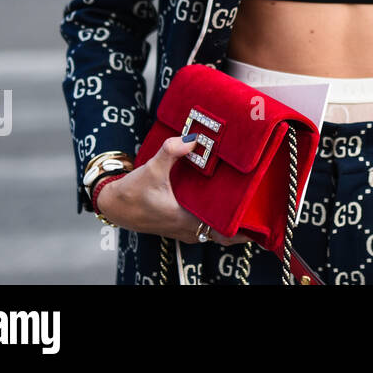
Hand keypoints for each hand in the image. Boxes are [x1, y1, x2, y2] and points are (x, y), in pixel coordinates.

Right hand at [95, 135, 253, 245]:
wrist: (112, 204)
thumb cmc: (131, 192)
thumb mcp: (151, 169)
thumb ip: (171, 152)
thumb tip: (192, 138)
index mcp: (185, 220)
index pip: (222, 233)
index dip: (243, 230)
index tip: (259, 220)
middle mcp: (187, 228)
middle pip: (223, 234)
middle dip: (242, 225)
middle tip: (260, 209)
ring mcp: (183, 228)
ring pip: (213, 231)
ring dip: (229, 222)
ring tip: (247, 204)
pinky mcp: (178, 223)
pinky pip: (204, 225)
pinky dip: (215, 219)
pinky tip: (222, 203)